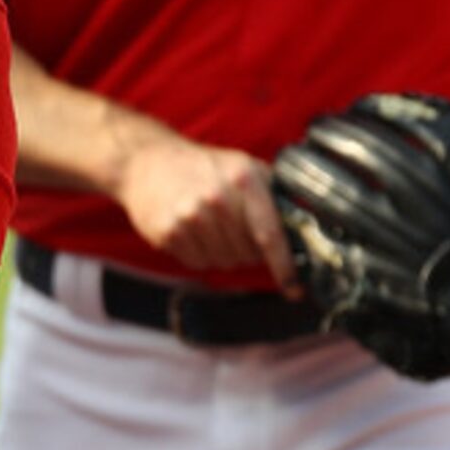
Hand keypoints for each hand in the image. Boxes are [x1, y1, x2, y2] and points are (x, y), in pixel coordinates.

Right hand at [116, 136, 293, 286]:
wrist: (147, 161)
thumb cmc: (201, 166)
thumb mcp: (243, 167)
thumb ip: (273, 196)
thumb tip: (302, 232)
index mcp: (244, 179)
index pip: (271, 235)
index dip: (285, 267)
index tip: (294, 288)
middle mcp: (217, 198)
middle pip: (248, 254)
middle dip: (246, 250)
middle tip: (231, 229)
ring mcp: (190, 216)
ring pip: (223, 262)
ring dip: (221, 252)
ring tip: (208, 226)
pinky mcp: (168, 231)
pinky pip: (198, 263)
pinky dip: (198, 253)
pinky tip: (190, 230)